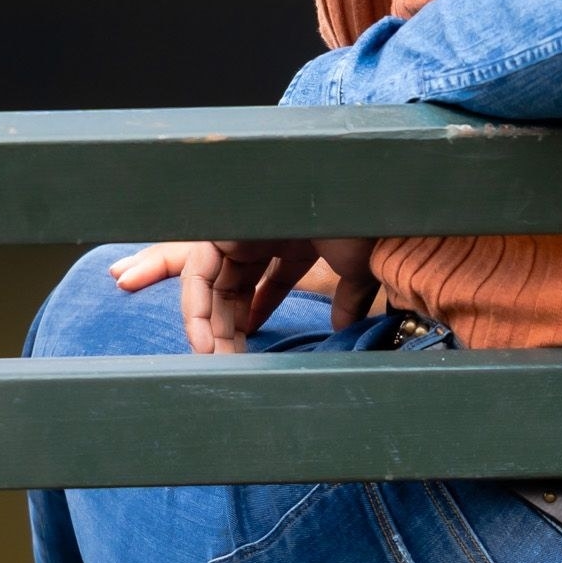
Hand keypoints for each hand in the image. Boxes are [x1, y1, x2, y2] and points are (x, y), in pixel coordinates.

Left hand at [110, 240, 376, 353]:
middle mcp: (260, 233)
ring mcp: (239, 230)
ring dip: (208, 326)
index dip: (250, 319)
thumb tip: (344, 328)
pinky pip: (197, 274)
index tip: (247, 352)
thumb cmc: (364, 223)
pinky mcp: (221, 230)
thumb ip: (348, 299)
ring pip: (210, 285)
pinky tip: (208, 342)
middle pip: (229, 288)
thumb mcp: (356, 271)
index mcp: (288, 239)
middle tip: (226, 366)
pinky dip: (197, 308)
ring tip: (215, 362)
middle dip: (226, 329)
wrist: (363, 197)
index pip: (258, 285)